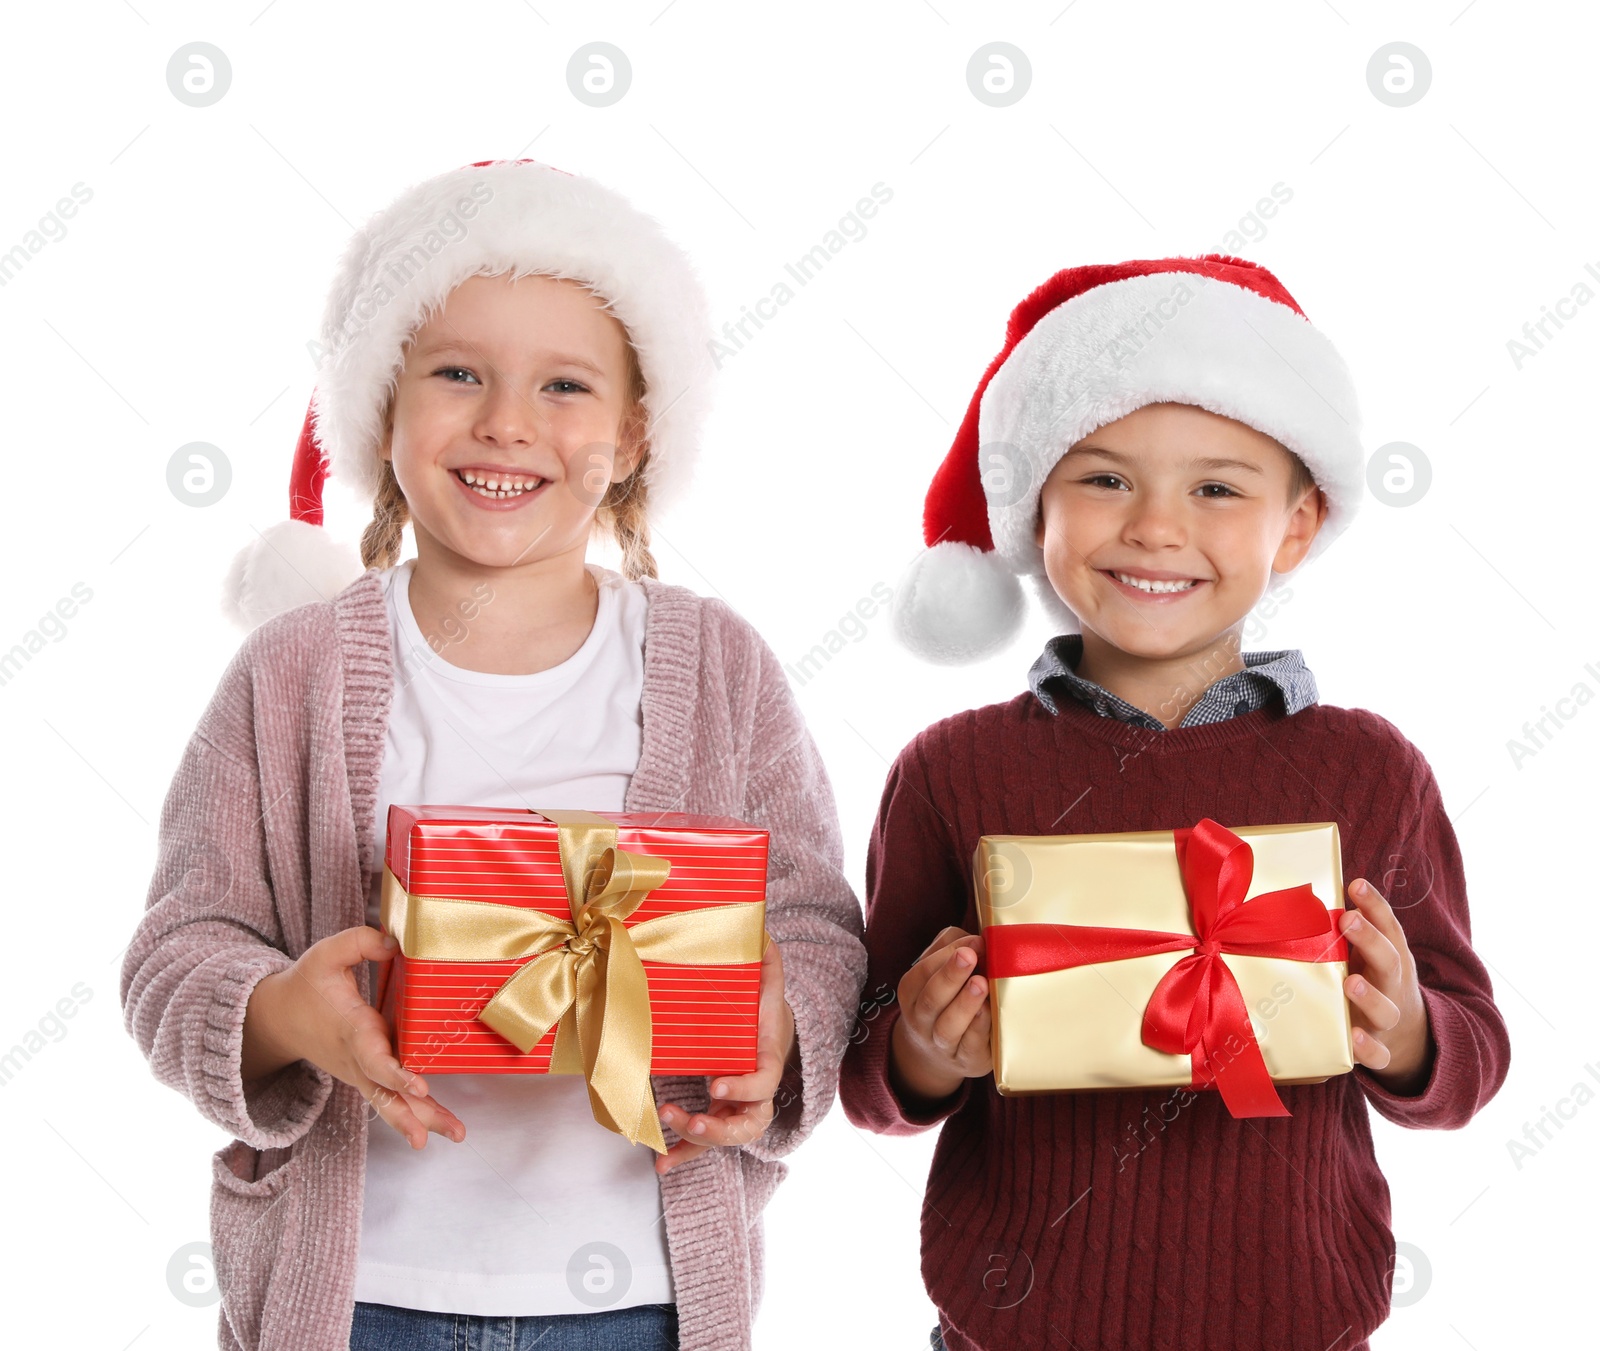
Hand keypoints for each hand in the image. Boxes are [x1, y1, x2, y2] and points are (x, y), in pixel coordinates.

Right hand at [241, 925, 465, 1149]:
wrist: (279, 1018)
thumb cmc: (306, 983)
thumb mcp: (326, 954)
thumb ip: (360, 942)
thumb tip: (396, 944)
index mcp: (351, 1029)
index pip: (373, 1057)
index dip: (396, 1072)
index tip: (418, 1085)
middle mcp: (358, 1058)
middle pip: (385, 1092)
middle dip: (409, 1114)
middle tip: (427, 1136)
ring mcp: (362, 1071)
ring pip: (391, 1102)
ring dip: (422, 1120)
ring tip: (457, 1135)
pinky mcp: (368, 1075)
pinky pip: (391, 1098)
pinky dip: (415, 1114)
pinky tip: (442, 1126)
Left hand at [656, 937, 795, 1173]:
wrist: (770, 1031)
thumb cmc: (764, 1007)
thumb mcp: (768, 982)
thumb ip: (767, 961)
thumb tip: (759, 933)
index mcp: (768, 1058)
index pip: (764, 1081)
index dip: (743, 1086)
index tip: (715, 1083)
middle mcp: (758, 1090)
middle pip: (749, 1122)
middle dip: (721, 1126)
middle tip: (694, 1118)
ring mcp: (739, 1106)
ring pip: (727, 1135)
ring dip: (699, 1140)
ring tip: (670, 1128)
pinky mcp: (720, 1113)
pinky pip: (705, 1142)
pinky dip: (684, 1154)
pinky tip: (661, 1163)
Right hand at [887, 926, 991, 1108]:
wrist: (941, 1054)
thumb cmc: (947, 999)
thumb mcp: (940, 970)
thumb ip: (952, 947)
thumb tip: (978, 938)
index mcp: (911, 993)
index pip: (921, 973)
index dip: (944, 956)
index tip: (973, 942)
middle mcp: (921, 1021)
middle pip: (930, 1000)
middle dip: (949, 976)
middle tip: (970, 956)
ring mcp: (943, 1046)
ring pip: (947, 1027)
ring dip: (964, 1004)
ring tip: (981, 983)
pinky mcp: (968, 1061)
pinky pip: (970, 1047)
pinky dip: (978, 1029)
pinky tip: (989, 1011)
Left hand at [1342, 878, 1433, 1093]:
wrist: (1408, 1037)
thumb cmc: (1376, 982)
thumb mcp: (1373, 954)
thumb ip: (1354, 927)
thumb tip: (1322, 888)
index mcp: (1392, 956)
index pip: (1388, 926)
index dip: (1374, 905)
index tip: (1355, 885)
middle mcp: (1392, 984)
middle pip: (1389, 961)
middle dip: (1369, 940)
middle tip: (1346, 920)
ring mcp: (1387, 1019)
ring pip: (1385, 1008)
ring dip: (1369, 995)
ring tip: (1351, 982)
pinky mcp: (1381, 1051)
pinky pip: (1378, 1054)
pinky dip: (1368, 1048)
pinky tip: (1354, 1038)